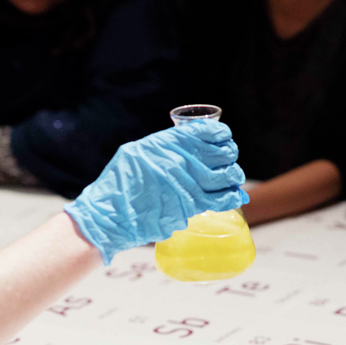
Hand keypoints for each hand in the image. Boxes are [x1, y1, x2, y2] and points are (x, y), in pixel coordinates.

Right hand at [64, 120, 247, 263]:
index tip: (224, 139)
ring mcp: (186, 183)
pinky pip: (220, 200)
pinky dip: (232, 197)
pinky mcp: (189, 206)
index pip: (207, 132)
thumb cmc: (121, 182)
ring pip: (225, 176)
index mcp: (167, 143)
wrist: (110, 213)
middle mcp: (180, 160)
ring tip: (233, 179)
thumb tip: (187, 147)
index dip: (221, 135)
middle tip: (229, 161)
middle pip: (221, 154)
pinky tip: (236, 195)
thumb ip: (163, 148)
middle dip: (229, 156)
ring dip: (234, 177)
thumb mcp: (138, 152)